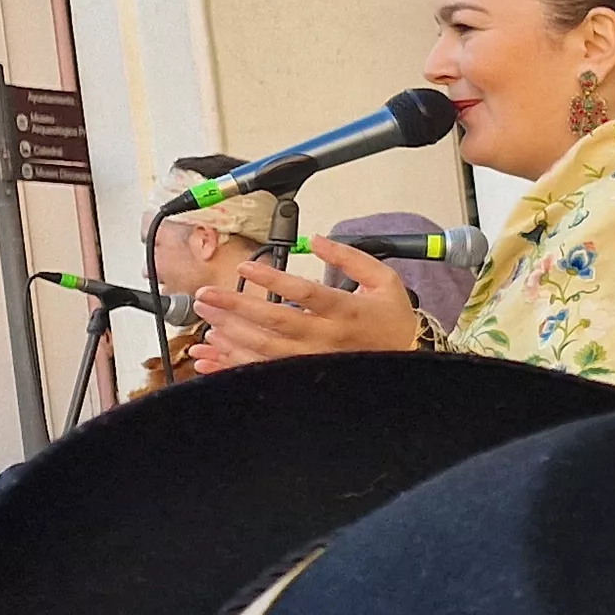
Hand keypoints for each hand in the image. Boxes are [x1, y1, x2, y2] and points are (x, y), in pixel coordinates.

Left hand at [187, 240, 424, 370]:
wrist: (407, 358)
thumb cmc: (393, 318)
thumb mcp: (383, 280)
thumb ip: (350, 257)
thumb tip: (318, 240)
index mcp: (346, 310)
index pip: (305, 293)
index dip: (273, 281)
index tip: (245, 267)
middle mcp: (328, 337)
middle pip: (276, 322)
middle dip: (237, 307)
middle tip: (206, 295)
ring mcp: (315, 359)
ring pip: (265, 349)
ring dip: (231, 334)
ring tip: (207, 316)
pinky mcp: (305, 374)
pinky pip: (263, 370)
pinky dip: (233, 364)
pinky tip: (210, 355)